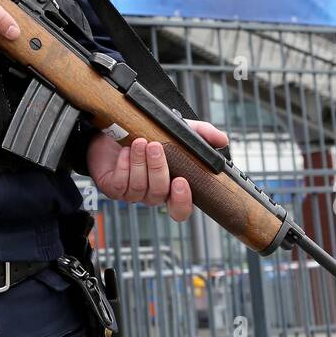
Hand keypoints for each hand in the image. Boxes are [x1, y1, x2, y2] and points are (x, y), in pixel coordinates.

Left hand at [85, 119, 228, 222]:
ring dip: (140, 163)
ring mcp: (132, 193)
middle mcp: (152, 193)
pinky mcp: (112, 188)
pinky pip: (120, 184)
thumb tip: (222, 140)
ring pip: (139, 187)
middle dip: (158, 169)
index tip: (182, 182)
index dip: (182, 201)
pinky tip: (125, 151)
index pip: (180, 209)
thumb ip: (201, 135)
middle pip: (159, 194)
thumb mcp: (177, 130)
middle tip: (155, 146)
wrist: (113, 127)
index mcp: (170, 186)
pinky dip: (124, 166)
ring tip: (139, 142)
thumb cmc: (148, 133)